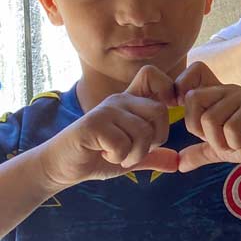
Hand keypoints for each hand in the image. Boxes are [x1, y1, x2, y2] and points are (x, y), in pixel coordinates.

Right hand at [39, 66, 178, 187]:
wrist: (62, 166)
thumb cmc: (97, 157)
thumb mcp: (132, 158)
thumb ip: (154, 157)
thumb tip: (178, 162)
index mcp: (130, 102)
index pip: (153, 75)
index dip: (167, 90)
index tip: (159, 120)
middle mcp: (119, 100)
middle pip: (160, 110)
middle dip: (156, 139)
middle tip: (137, 150)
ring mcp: (106, 110)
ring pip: (143, 130)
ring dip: (135, 154)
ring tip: (118, 156)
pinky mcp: (93, 124)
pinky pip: (123, 143)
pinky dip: (118, 157)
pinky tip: (104, 155)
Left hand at [175, 62, 240, 171]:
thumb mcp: (222, 149)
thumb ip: (201, 153)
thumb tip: (178, 164)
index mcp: (217, 95)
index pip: (191, 78)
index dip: (184, 99)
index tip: (197, 124)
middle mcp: (227, 91)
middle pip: (192, 99)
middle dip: (198, 128)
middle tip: (217, 138)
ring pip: (210, 118)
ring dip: (220, 141)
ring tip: (235, 143)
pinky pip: (231, 127)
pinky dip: (235, 143)